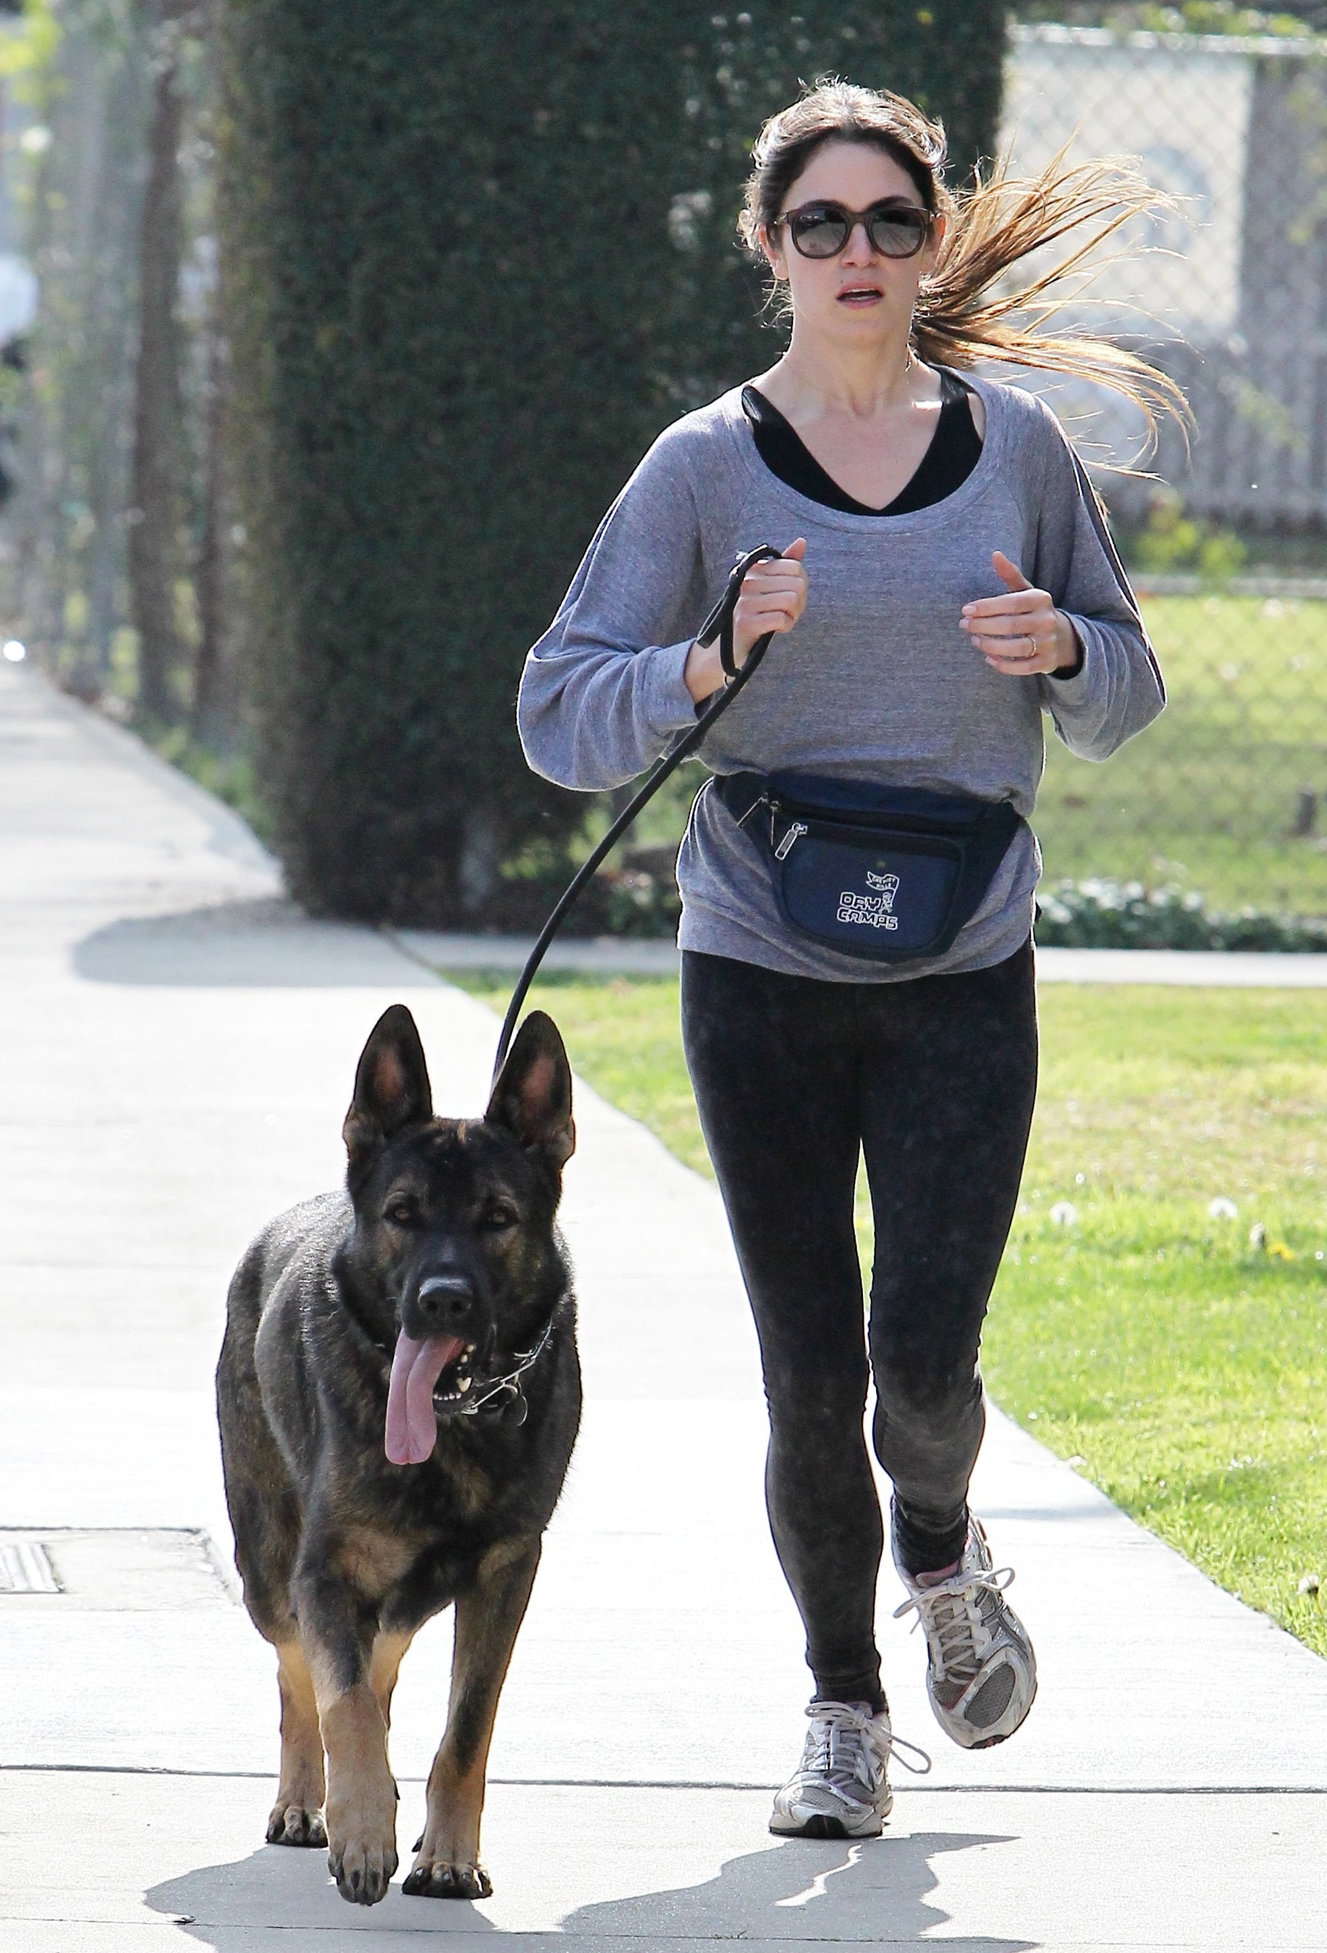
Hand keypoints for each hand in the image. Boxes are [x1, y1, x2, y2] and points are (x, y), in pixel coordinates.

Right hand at [685, 539, 808, 702]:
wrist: (727, 648)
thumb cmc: (754, 615)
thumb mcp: (770, 587)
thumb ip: (786, 565)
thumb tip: (801, 541)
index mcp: (754, 569)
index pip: (795, 568)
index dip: (801, 585)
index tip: (790, 598)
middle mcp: (748, 581)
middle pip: (797, 584)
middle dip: (800, 602)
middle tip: (788, 613)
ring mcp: (745, 601)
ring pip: (791, 600)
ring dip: (793, 615)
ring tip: (783, 621)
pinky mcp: (746, 622)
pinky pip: (782, 618)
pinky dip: (786, 626)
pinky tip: (777, 629)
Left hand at [961, 551, 1080, 676]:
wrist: (1064, 637)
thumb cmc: (1034, 611)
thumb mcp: (1026, 591)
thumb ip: (1010, 574)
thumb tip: (995, 554)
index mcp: (1041, 599)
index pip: (1011, 602)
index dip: (987, 607)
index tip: (966, 610)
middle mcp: (1046, 620)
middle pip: (1010, 625)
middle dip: (983, 626)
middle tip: (964, 625)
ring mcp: (1048, 643)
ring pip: (1015, 648)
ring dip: (990, 645)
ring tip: (974, 639)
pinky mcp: (1045, 663)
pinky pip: (1022, 668)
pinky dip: (1003, 665)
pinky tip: (988, 658)